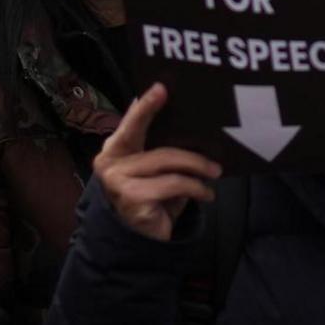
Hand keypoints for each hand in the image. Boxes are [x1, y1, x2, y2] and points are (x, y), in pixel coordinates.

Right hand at [95, 85, 221, 241]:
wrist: (142, 236)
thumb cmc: (152, 194)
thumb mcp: (155, 168)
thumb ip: (159, 144)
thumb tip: (186, 118)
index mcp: (115, 149)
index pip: (130, 122)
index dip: (145, 105)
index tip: (161, 87)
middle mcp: (110, 163)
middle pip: (152, 141)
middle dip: (183, 141)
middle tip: (207, 135)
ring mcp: (119, 182)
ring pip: (168, 162)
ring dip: (197, 167)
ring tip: (214, 173)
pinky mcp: (134, 199)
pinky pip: (174, 184)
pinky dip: (195, 187)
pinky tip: (206, 193)